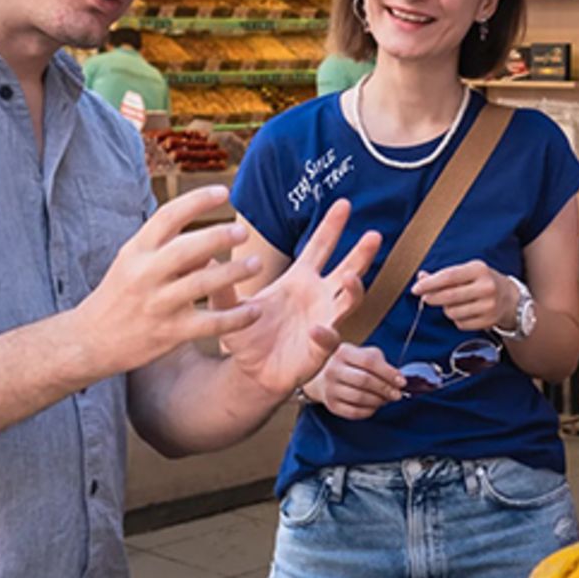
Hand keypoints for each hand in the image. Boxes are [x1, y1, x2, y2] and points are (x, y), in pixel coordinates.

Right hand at [71, 185, 265, 377]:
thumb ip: (166, 247)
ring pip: (202, 284)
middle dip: (219, 236)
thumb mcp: (133, 262)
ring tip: (257, 264)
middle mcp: (146, 274)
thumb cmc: (119, 295)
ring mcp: (158, 304)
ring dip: (233, 272)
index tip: (223, 191)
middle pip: (187, 248)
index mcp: (137, 250)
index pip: (167, 216)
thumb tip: (209, 239)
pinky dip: (236, 317)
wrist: (90, 341)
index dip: (197, 200)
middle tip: (244, 231)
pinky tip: (255, 311)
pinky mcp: (170, 332)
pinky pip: (210, 323)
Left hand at [220, 199, 380, 395]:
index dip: (332, 226)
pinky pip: (329, 339)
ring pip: (349, 301)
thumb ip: (220, 286)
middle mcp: (318, 297)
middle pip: (348, 269)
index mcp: (299, 280)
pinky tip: (318, 330)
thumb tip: (203, 257)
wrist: (252, 373)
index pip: (320, 247)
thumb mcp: (228, 307)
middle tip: (375, 235)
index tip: (344, 204)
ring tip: (350, 278)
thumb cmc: (246, 336)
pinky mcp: (321, 350)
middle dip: (362, 253)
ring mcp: (324, 321)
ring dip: (353, 289)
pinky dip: (326, 334)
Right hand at [304, 343, 403, 418]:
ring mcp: (330, 388)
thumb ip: (380, 362)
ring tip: (386, 399)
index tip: (401, 381)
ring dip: (379, 400)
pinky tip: (375, 406)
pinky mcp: (331, 405)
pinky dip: (369, 411)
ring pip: (360, 398)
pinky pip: (354, 412)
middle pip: (365, 380)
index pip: (369, 361)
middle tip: (397, 394)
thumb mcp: (363, 354)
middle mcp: (333, 369)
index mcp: (343, 352)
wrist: (322, 377)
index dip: (388, 373)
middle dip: (385, 389)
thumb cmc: (351, 364)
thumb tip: (398, 379)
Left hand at [413, 261, 517, 332]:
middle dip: (432, 298)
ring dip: (446, 309)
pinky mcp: (487, 321)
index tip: (416, 289)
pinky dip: (457, 319)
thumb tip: (421, 277)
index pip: (448, 277)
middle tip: (426, 298)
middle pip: (448, 296)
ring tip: (453, 303)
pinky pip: (460, 324)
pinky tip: (464, 312)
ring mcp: (488, 306)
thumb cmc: (483, 281)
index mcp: (479, 270)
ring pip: (452, 312)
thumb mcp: (467, 271)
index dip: (429, 284)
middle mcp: (485, 287)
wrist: (510, 298)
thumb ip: (444, 274)